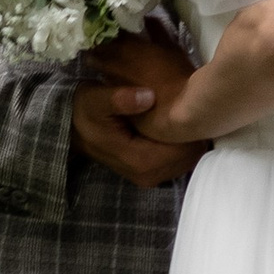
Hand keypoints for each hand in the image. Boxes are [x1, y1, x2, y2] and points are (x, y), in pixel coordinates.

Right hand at [71, 35, 195, 189]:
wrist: (74, 127)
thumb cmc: (87, 111)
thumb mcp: (96, 99)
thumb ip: (119, 99)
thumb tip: (147, 96)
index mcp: (141, 161)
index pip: (184, 150)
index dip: (194, 129)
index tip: (198, 104)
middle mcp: (149, 175)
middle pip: (190, 157)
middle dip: (197, 134)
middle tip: (200, 105)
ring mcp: (151, 177)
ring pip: (187, 160)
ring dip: (192, 139)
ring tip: (193, 112)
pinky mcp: (152, 172)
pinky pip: (179, 160)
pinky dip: (184, 144)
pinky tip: (181, 124)